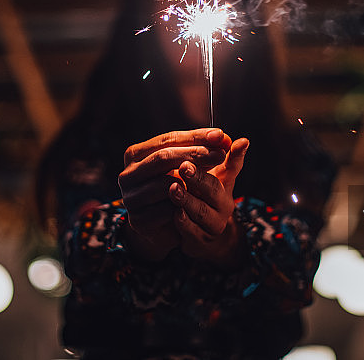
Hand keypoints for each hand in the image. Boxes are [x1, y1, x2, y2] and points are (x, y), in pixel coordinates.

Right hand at [118, 128, 230, 260]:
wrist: (168, 226)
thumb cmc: (180, 188)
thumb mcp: (195, 166)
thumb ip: (211, 151)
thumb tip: (235, 141)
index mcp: (136, 154)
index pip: (167, 139)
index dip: (195, 136)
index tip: (220, 136)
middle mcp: (127, 174)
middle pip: (163, 157)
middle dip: (194, 154)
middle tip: (220, 154)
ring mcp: (130, 198)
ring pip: (165, 184)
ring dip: (190, 182)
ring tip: (209, 181)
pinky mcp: (138, 220)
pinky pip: (166, 210)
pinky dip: (183, 206)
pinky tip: (194, 204)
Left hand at [168, 138, 249, 266]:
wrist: (206, 235)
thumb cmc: (206, 198)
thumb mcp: (217, 177)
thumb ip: (224, 158)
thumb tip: (243, 140)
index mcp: (226, 187)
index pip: (229, 169)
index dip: (229, 158)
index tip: (223, 147)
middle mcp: (223, 207)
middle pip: (213, 191)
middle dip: (198, 179)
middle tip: (184, 166)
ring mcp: (212, 226)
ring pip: (201, 212)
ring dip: (187, 200)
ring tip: (173, 188)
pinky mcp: (199, 241)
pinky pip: (191, 232)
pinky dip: (183, 222)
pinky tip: (174, 212)